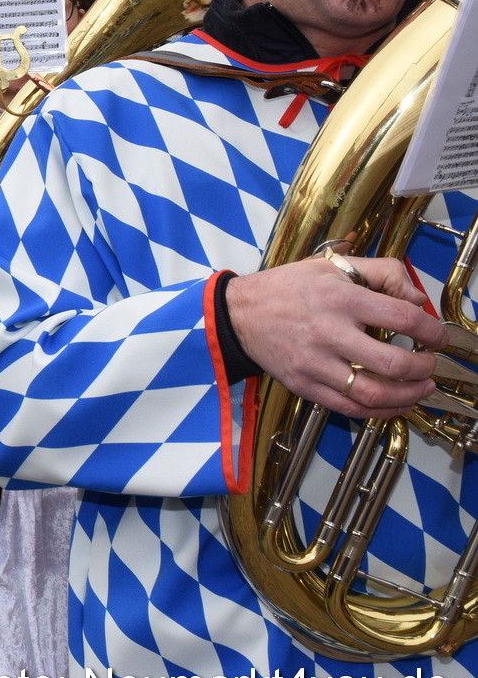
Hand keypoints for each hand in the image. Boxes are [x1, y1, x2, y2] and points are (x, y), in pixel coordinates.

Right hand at [225, 255, 444, 417]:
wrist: (238, 313)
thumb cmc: (287, 288)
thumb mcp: (332, 266)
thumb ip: (381, 273)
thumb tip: (417, 300)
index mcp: (339, 299)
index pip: (402, 318)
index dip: (432, 331)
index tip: (439, 337)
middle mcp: (328, 333)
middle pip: (393, 363)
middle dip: (424, 368)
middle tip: (431, 364)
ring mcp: (314, 363)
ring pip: (373, 393)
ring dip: (408, 396)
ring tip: (421, 389)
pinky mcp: (303, 385)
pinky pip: (348, 407)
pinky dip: (379, 411)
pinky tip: (394, 404)